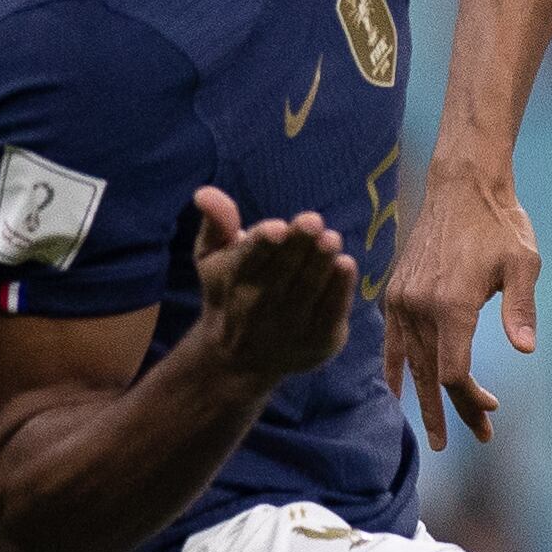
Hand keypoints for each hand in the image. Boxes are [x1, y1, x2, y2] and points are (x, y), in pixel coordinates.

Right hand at [189, 188, 361, 383]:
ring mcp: (288, 326)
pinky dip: (339, 290)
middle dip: (298, 246)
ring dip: (321, 264)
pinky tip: (347, 265)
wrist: (238, 359)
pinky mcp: (316, 341)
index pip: (247, 259)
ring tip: (332, 239)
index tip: (276, 228)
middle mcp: (257, 305)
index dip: (262, 244)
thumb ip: (216, 223)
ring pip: (307, 291)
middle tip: (313, 222)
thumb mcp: (213, 258)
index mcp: (232, 279)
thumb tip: (204, 192)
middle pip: (282, 272)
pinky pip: (330, 313)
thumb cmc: (230, 290)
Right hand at [380, 163, 537, 446]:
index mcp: (451, 304)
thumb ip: (521, 308)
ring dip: (426, 396)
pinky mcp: (396, 292)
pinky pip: (393, 341)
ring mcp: (403, 300)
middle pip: (432, 374)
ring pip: (412, 362)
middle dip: (450, 411)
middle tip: (466, 442)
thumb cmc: (500, 225)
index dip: (470, 399)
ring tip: (437, 430)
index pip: (453, 371)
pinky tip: (399, 392)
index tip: (491, 412)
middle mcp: (419, 306)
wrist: (462, 187)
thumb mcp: (523, 263)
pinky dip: (396, 368)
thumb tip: (524, 349)